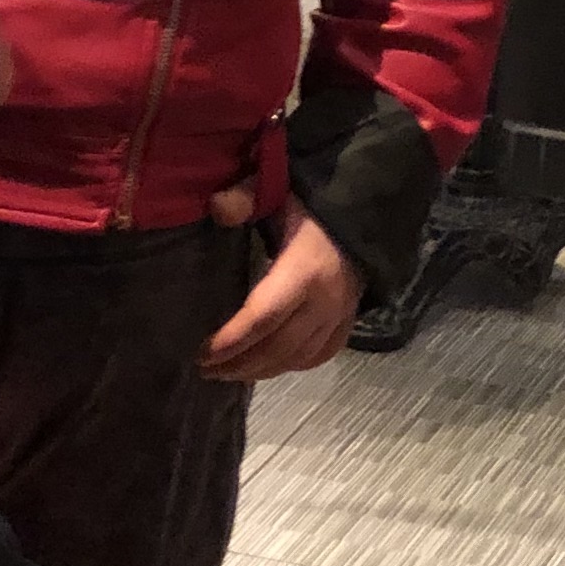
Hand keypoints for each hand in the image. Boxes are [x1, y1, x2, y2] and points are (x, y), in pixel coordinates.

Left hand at [202, 196, 363, 383]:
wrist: (362, 215)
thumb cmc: (310, 208)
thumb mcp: (277, 192)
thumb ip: (246, 196)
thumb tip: (217, 207)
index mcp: (304, 271)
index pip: (263, 317)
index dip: (232, 341)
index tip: (202, 354)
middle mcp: (324, 301)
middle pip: (278, 347)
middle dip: (239, 364)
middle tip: (206, 370)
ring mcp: (339, 316)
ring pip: (297, 358)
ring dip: (261, 371)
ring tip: (228, 373)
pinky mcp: (347, 322)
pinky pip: (319, 356)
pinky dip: (292, 366)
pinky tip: (268, 367)